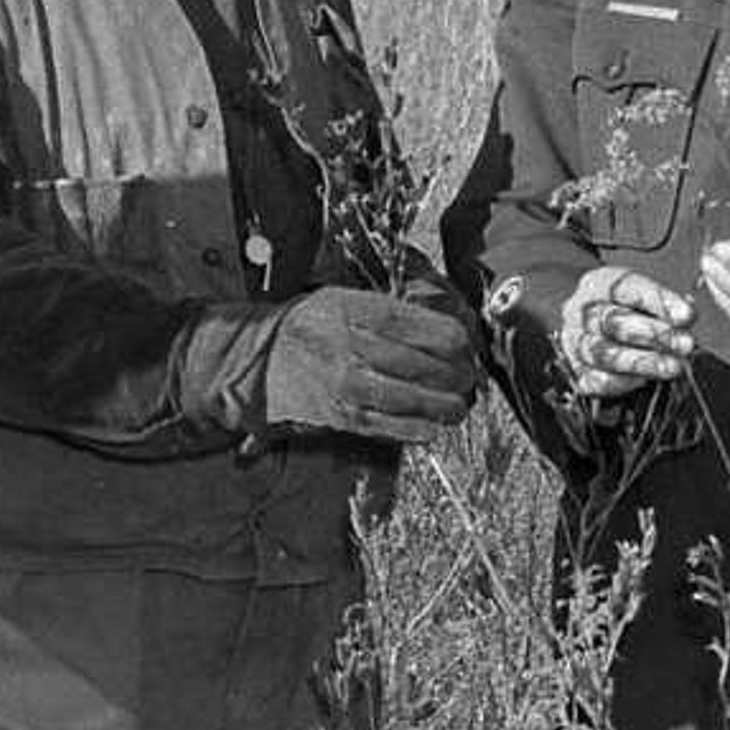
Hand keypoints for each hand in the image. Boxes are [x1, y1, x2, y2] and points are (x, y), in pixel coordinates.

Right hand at [259, 287, 481, 443]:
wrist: (259, 359)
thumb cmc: (311, 326)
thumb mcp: (344, 300)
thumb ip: (389, 312)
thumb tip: (443, 330)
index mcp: (352, 311)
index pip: (413, 324)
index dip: (449, 337)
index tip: (465, 345)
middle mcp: (348, 347)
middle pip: (417, 362)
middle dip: (454, 372)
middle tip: (469, 376)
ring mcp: (344, 384)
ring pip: (408, 397)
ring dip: (442, 404)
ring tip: (460, 405)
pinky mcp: (340, 415)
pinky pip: (386, 426)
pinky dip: (415, 430)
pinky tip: (434, 428)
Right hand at [551, 264, 695, 397]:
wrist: (593, 332)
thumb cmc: (627, 312)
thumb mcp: (644, 297)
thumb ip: (664, 305)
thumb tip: (685, 317)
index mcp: (600, 284)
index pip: (628, 288)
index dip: (659, 302)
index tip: (687, 315)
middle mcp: (581, 311)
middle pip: (613, 321)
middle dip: (654, 334)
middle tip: (685, 344)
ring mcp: (575, 343)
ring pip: (605, 353)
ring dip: (643, 362)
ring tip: (673, 367)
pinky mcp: (577, 372)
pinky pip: (597, 380)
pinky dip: (624, 382)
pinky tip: (646, 380)